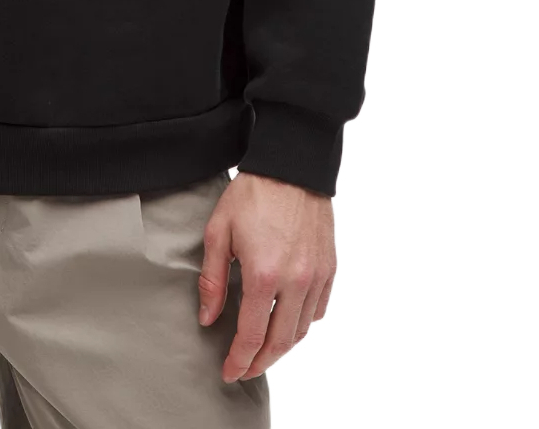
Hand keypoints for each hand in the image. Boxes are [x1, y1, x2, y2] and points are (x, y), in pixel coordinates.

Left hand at [197, 172, 335, 382]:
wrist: (290, 167)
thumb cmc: (252, 195)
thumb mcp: (219, 232)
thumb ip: (212, 280)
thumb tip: (209, 318)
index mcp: (265, 276)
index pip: (252, 336)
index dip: (239, 360)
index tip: (228, 372)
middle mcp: (296, 283)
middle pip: (280, 342)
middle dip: (260, 363)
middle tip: (243, 370)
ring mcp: (316, 277)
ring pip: (301, 330)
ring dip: (281, 347)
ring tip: (262, 351)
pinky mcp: (329, 269)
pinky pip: (318, 310)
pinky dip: (302, 324)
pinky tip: (286, 322)